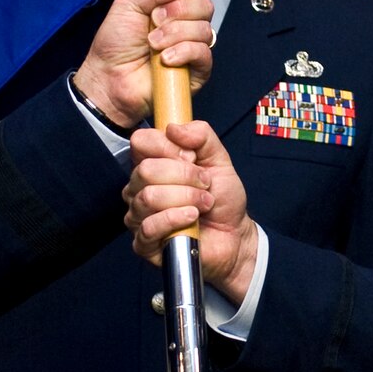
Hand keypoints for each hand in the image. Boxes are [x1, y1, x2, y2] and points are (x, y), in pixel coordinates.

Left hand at [74, 0, 215, 127]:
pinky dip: (184, 52)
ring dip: (174, 34)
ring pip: (204, 30)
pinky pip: (204, 53)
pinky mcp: (196, 72)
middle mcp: (187, 24)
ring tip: (152, 44)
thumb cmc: (115, 44)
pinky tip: (165, 59)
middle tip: (154, 20)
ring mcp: (193, 47)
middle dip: (179, 10)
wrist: (108, 78)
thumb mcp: (129, 5)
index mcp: (173, 4)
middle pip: (205, 5)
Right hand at [125, 121, 257, 303]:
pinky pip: (149, 226)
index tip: (192, 159)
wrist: (234, 236)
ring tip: (203, 205)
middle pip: (145, 170)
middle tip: (204, 185)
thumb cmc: (222, 199)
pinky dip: (176, 219)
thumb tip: (173, 128)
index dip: (170, 148)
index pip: (141, 142)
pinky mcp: (143, 243)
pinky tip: (192, 219)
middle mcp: (139, 188)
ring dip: (186, 199)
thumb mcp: (219, 160)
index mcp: (152, 163)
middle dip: (184, 177)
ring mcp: (138, 216)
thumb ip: (201, 136)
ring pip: (149, 197)